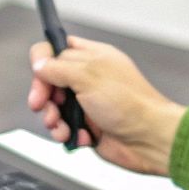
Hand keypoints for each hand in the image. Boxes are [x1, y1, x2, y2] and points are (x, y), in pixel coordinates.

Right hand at [27, 36, 186, 176]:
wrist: (149, 140)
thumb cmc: (131, 104)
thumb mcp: (88, 76)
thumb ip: (59, 67)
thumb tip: (39, 64)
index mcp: (92, 57)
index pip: (57, 49)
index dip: (44, 60)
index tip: (40, 74)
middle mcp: (89, 78)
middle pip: (50, 80)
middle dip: (44, 94)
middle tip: (41, 103)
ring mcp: (88, 103)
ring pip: (54, 107)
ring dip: (53, 118)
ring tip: (62, 126)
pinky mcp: (87, 126)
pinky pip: (64, 128)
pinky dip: (66, 133)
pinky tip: (77, 136)